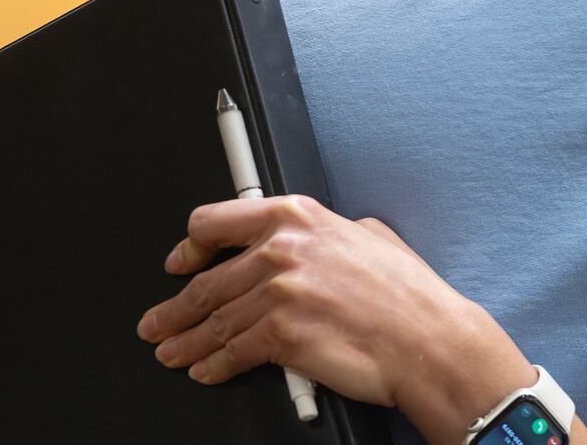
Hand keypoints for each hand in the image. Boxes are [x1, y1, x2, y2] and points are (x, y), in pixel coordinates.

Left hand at [136, 194, 534, 435]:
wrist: (427, 340)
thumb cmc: (408, 295)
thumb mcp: (370, 235)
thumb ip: (327, 232)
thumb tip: (308, 240)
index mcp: (299, 216)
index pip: (216, 222)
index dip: (190, 247)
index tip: (181, 262)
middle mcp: (282, 249)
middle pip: (207, 281)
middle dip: (175, 309)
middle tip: (159, 322)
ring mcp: (278, 292)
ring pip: (213, 321)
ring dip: (186, 342)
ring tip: (173, 352)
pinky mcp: (279, 335)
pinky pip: (230, 353)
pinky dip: (212, 366)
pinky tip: (207, 370)